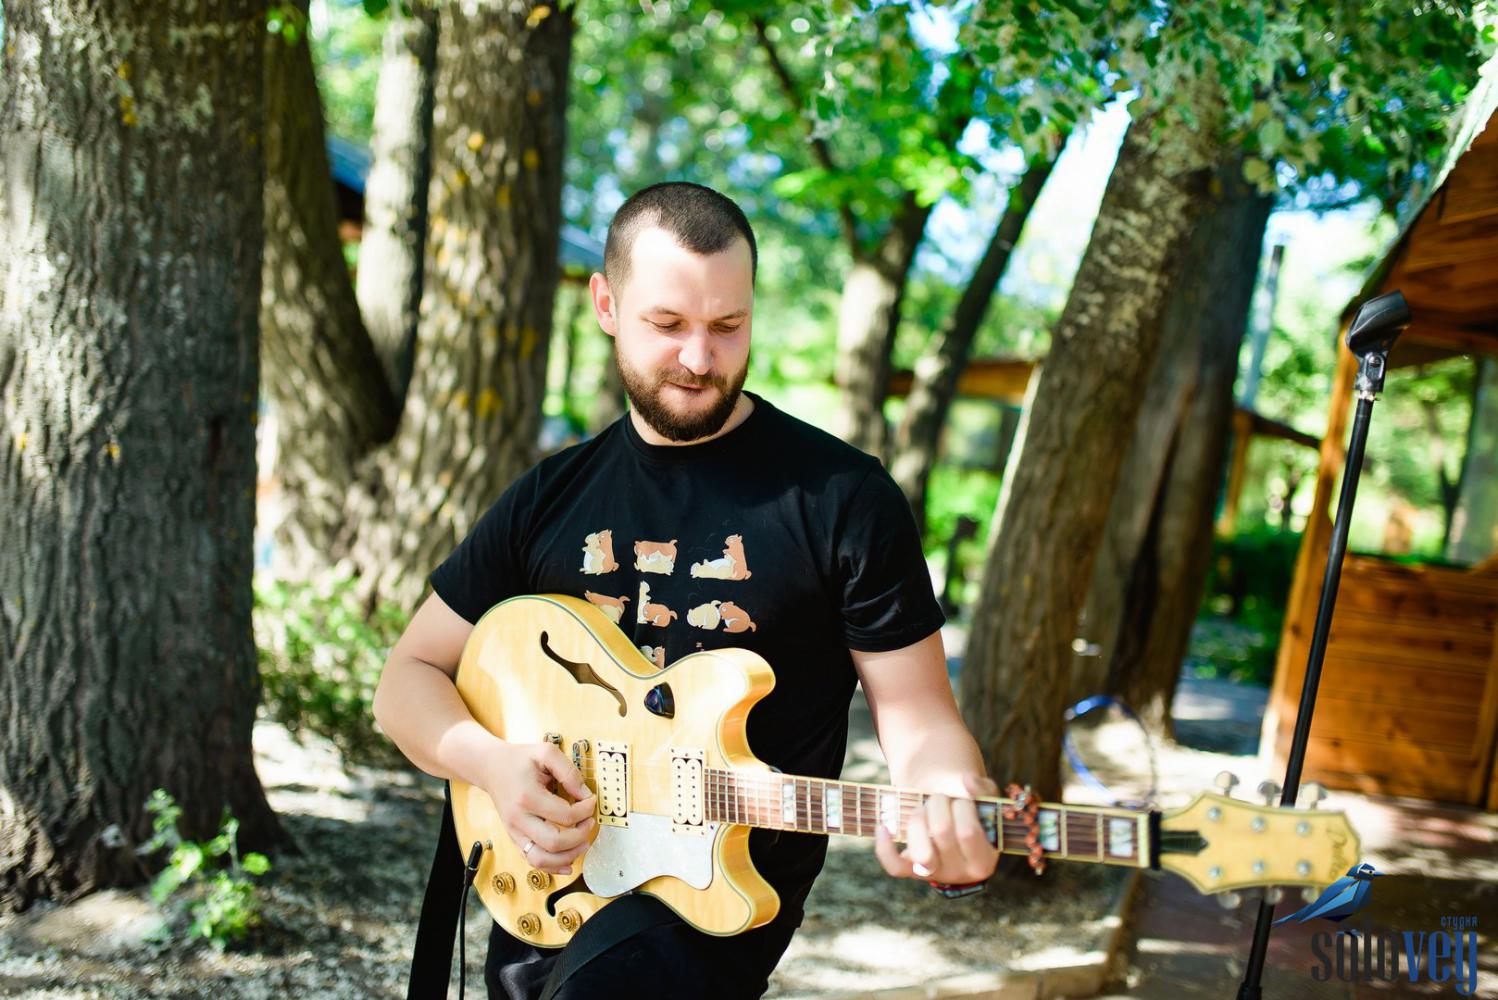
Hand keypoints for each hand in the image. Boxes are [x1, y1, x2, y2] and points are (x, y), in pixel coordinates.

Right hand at [480, 740, 596, 875]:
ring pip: (542, 859)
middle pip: (554, 842)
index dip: (585, 810)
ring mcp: (514, 832)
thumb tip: (584, 793)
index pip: (565, 815)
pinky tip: (568, 862)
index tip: (591, 801)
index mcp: (528, 797)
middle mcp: (519, 819)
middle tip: (590, 822)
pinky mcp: (515, 838)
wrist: (490, 767)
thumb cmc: (518, 760)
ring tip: (583, 843)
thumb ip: (568, 771)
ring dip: (567, 856)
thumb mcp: (546, 752)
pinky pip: (533, 861)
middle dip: (580, 835)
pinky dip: (552, 866)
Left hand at [873, 773, 998, 884]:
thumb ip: (983, 788)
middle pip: (941, 832)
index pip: (968, 832)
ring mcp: (934, 874)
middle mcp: (960, 874)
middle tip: (940, 798)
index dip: (961, 808)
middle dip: (938, 804)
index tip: (962, 799)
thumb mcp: (986, 802)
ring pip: (920, 851)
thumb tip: (966, 781)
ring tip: (923, 809)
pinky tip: (884, 827)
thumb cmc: (971, 813)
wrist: (952, 828)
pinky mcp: (911, 871)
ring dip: (918, 819)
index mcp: (983, 861)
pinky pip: (894, 867)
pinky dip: (885, 848)